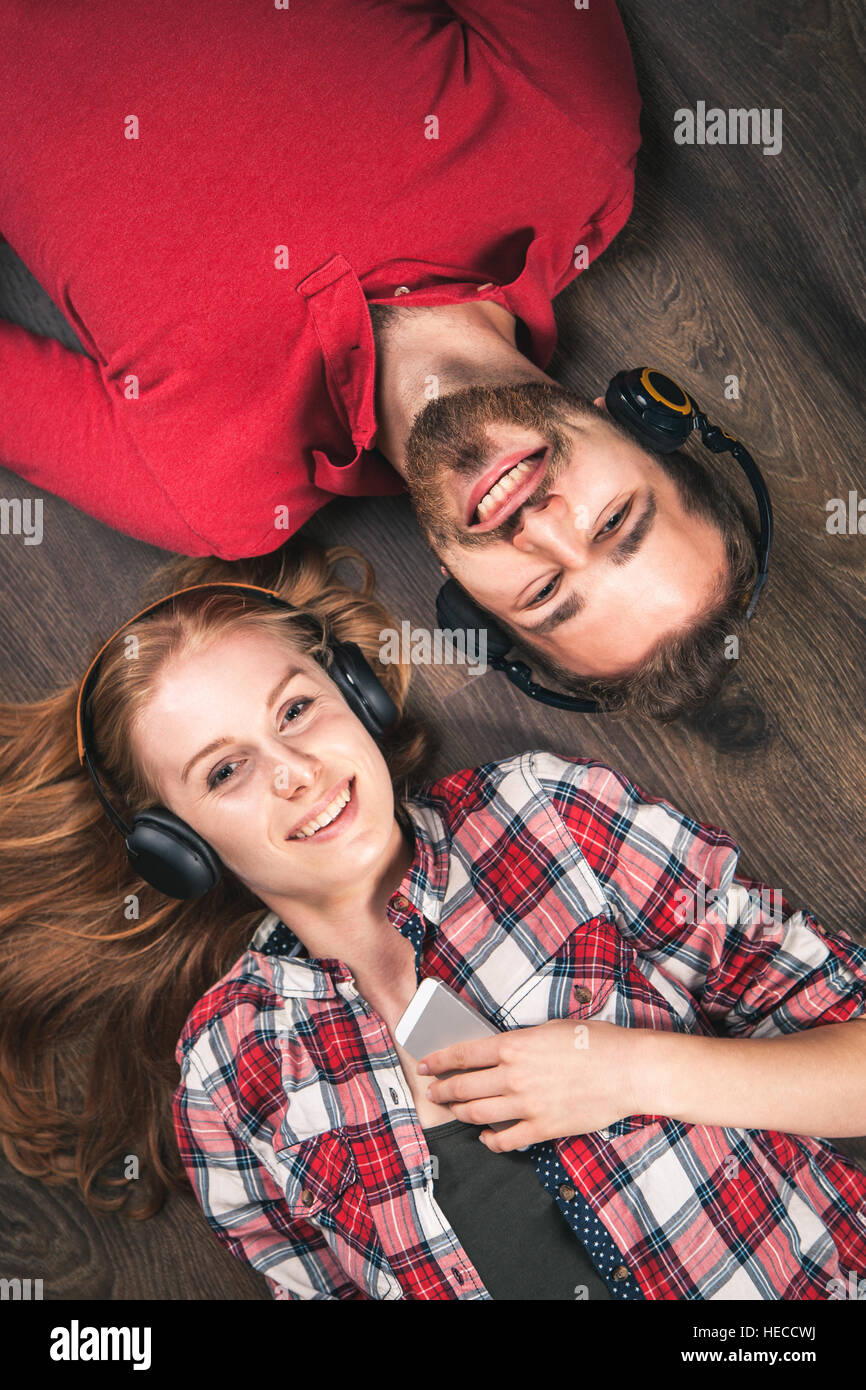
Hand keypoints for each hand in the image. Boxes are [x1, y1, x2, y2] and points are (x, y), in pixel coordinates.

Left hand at [418, 1018, 646, 1151]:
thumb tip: (503, 1051)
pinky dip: (491, 1141)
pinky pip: (506, 1140)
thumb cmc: (595, 1043)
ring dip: (461, 1114)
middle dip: (443, 1091)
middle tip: (434, 1093)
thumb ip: (522, 1042)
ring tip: (455, 1113)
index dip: (438, 1061)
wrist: (627, 1070)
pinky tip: (486, 1138)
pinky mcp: (542, 1128)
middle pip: (463, 1087)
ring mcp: (526, 1104)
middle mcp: (513, 1075)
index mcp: (514, 1045)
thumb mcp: (551, 1029)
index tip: (425, 1066)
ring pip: (478, 1114)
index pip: (462, 1054)